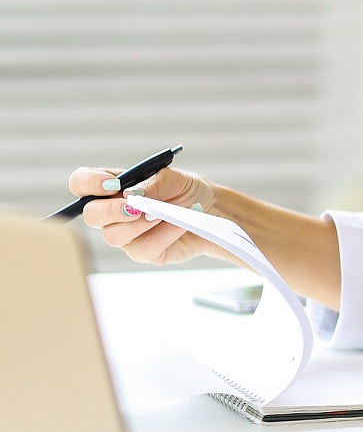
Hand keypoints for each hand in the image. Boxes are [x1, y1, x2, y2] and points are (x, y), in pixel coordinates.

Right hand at [70, 166, 222, 265]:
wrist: (211, 211)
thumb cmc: (186, 190)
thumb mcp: (174, 178)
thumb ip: (152, 183)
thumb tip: (131, 194)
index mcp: (113, 188)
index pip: (82, 183)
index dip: (88, 183)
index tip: (111, 184)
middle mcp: (113, 213)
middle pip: (90, 215)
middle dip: (110, 211)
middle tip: (134, 207)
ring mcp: (126, 235)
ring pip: (113, 236)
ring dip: (140, 223)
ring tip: (164, 213)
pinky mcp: (143, 252)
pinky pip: (143, 248)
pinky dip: (163, 234)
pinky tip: (178, 225)